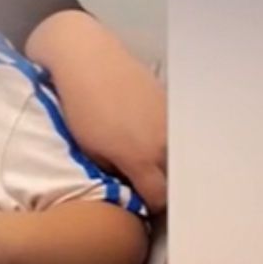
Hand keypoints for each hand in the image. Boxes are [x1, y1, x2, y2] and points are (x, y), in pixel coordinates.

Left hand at [26, 11, 167, 211]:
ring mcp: (171, 121)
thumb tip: (127, 185)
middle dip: (165, 186)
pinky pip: (177, 132)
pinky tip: (152, 137)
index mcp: (144, 158)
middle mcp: (165, 142)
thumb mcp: (90, 150)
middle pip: (176, 178)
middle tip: (145, 185)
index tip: (139, 202)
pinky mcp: (170, 102)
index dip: (149, 205)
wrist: (87, 58)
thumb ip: (114, 174)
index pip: (160, 199)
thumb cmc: (82, 106)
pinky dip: (169, 141)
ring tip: (150, 162)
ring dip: (169, 163)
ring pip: (179, 155)